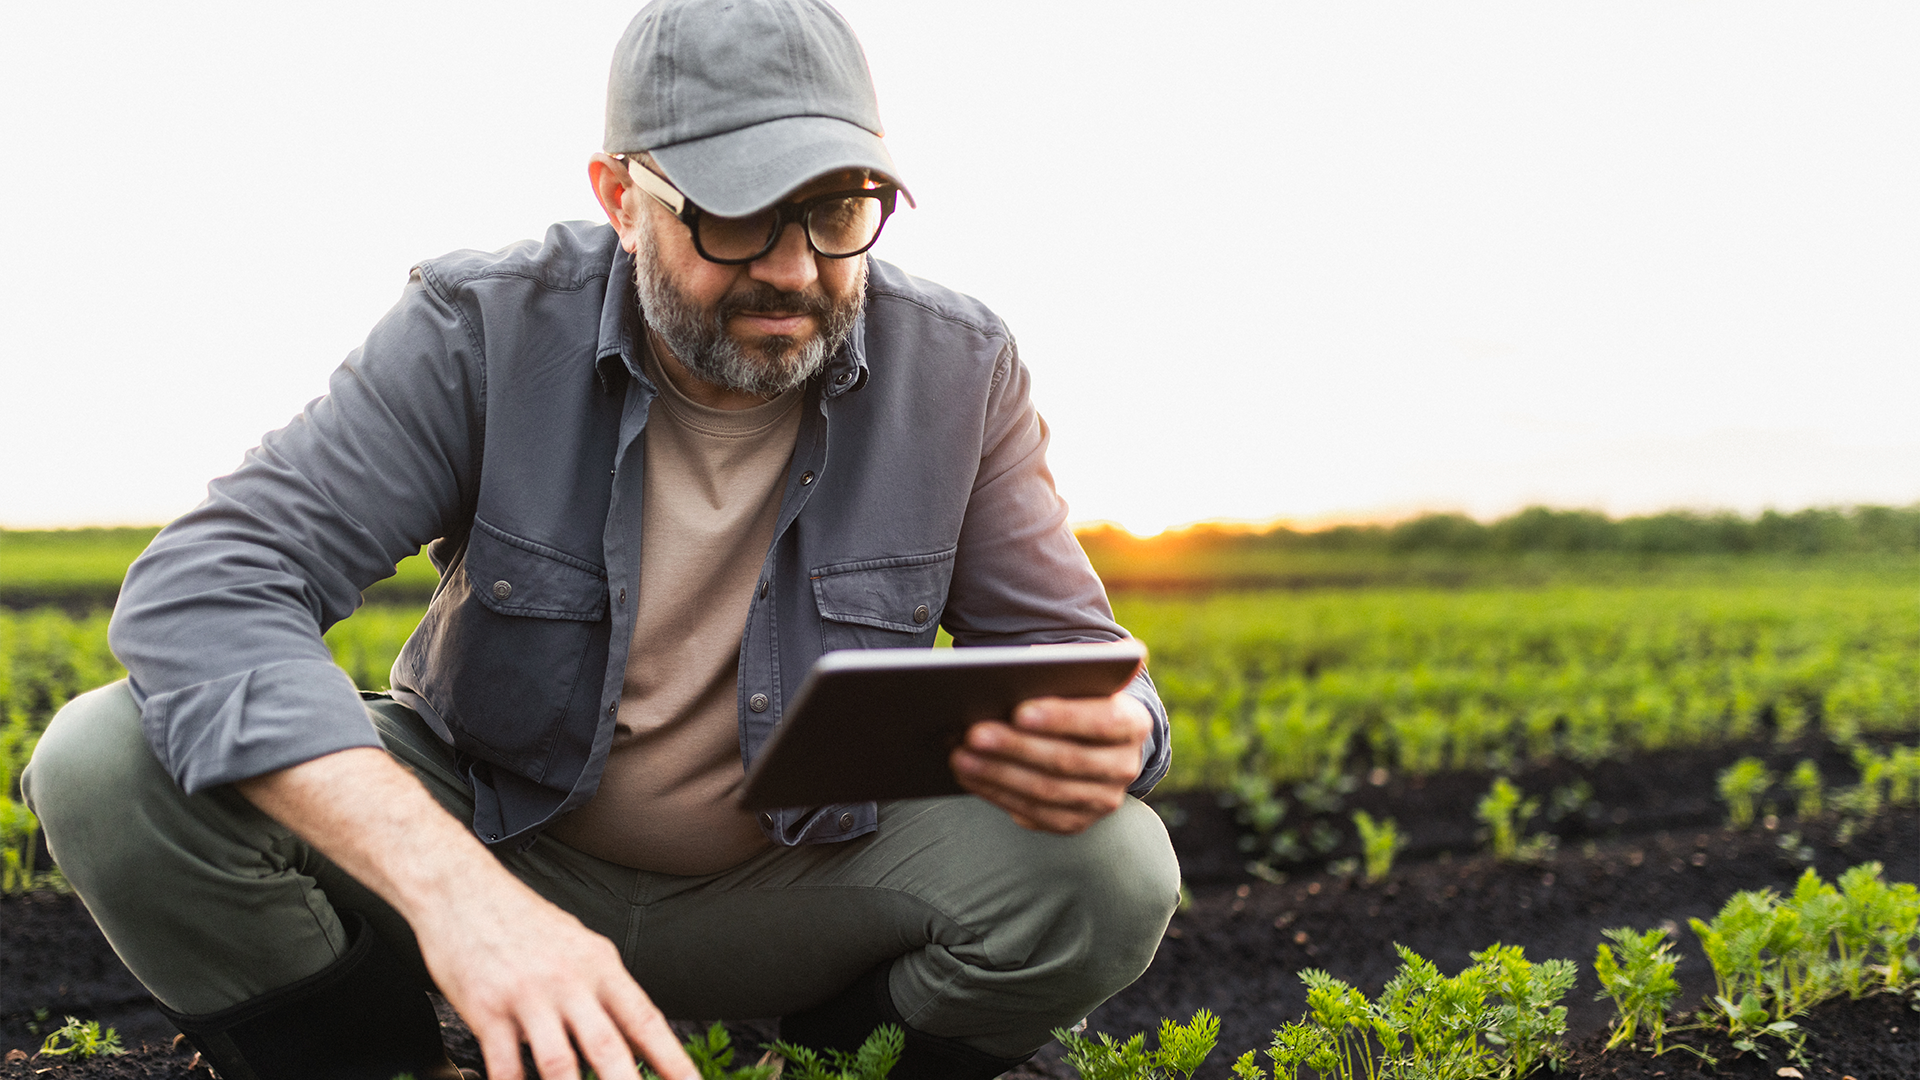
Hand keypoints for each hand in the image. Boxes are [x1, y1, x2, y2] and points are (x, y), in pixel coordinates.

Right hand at [411, 872, 694, 1079]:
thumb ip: (605, 989)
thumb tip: (635, 1033)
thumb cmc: (521, 917)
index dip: (673, 1060)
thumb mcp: (579, 943)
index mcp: (600, 964)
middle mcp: (570, 981)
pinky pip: (505, 1066)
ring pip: (559, 1064)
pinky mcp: (485, 1009)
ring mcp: (528, 996)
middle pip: (609, 1049)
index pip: (645, 1021)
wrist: (461, 887)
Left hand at [949, 691, 1149, 833]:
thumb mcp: (1079, 679)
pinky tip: (969, 776)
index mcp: (1134, 722)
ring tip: (961, 756)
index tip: (1019, 710)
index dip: (1061, 717)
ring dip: (998, 774)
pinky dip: (997, 794)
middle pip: (1068, 760)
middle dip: (1016, 747)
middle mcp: (1125, 766)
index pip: (1103, 722)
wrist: (1094, 738)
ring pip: (1047, 791)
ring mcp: (1102, 799)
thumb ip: (1062, 671)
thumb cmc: (1076, 696)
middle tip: (974, 734)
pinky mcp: (1076, 821)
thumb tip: (1019, 670)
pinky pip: (1034, 814)